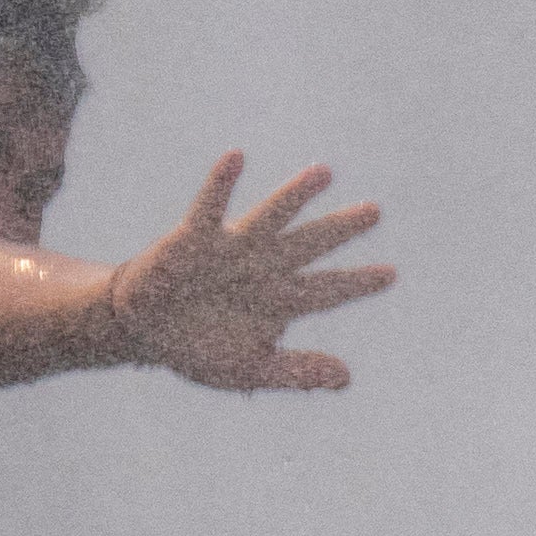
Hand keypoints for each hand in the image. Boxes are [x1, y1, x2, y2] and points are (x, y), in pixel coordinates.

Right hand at [95, 158, 389, 393]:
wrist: (145, 330)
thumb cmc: (200, 348)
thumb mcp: (250, 370)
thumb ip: (297, 372)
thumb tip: (347, 377)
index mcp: (280, 299)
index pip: (327, 289)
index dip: (357, 283)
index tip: (390, 274)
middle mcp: (263, 266)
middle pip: (310, 244)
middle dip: (340, 229)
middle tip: (375, 211)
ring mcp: (232, 248)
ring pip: (271, 216)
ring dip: (295, 195)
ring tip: (324, 173)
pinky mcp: (195, 236)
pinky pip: (210, 206)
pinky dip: (221, 183)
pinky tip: (236, 157)